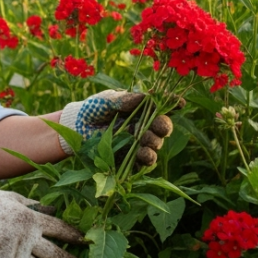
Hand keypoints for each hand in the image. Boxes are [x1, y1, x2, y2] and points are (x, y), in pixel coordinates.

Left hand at [58, 89, 174, 165]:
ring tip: (147, 141)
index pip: (161, 106)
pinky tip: (144, 155)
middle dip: (164, 126)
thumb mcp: (108, 100)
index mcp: (141, 109)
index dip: (173, 104)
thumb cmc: (94, 108)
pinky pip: (143, 161)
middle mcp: (143, 125)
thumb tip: (148, 96)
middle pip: (162, 127)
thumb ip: (126, 99)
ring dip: (155, 143)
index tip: (180, 102)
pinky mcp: (129, 158)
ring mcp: (137, 142)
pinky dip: (147, 159)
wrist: (76, 126)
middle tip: (159, 126)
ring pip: (155, 145)